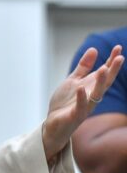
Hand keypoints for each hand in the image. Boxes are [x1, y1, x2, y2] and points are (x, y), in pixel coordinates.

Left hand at [43, 45, 123, 161]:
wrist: (53, 124)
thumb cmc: (65, 102)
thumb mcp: (73, 81)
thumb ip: (84, 67)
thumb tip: (94, 49)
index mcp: (92, 87)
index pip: (105, 73)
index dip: (112, 61)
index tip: (119, 47)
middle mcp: (92, 97)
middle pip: (105, 83)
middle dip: (112, 70)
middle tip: (120, 57)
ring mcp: (85, 107)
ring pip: (96, 95)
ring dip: (101, 83)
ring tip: (104, 69)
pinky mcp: (75, 116)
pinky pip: (80, 107)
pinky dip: (81, 98)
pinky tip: (81, 88)